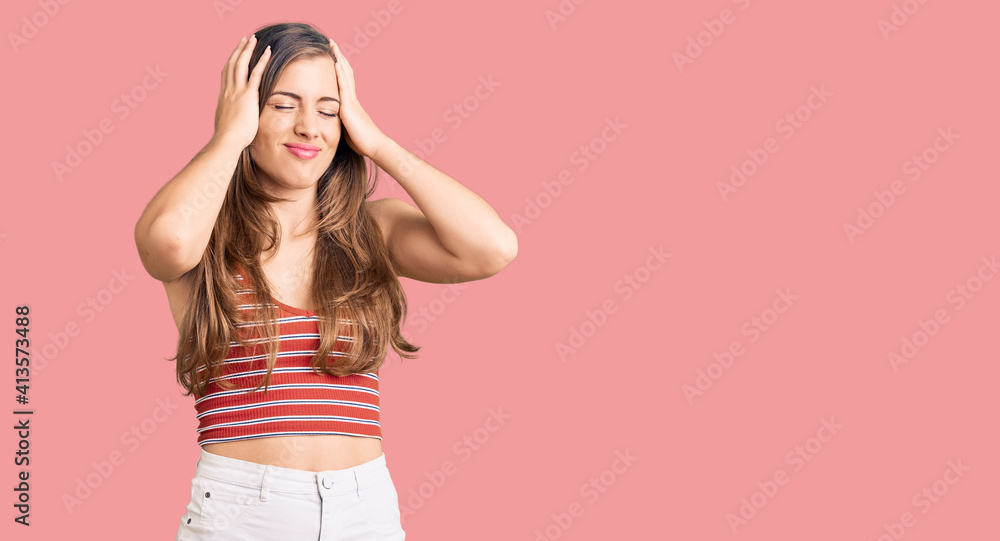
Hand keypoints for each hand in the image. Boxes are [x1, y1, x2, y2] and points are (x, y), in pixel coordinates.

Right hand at [212, 34, 271, 149]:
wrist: (226, 141)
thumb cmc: (228, 139)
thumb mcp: (228, 124)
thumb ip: (232, 118)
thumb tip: (233, 121)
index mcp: (224, 97)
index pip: (227, 74)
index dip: (231, 62)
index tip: (236, 54)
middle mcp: (228, 90)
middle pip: (232, 64)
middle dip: (239, 50)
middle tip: (245, 40)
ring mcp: (236, 91)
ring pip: (241, 64)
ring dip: (248, 50)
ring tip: (254, 39)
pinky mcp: (247, 95)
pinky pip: (255, 74)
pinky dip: (261, 61)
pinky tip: (268, 52)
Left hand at [329, 39, 386, 158]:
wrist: (374, 146)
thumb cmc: (362, 141)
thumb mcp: (348, 129)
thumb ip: (342, 121)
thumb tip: (334, 121)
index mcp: (351, 104)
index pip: (345, 81)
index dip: (340, 67)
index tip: (334, 56)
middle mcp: (352, 99)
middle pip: (346, 72)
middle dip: (339, 57)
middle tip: (332, 43)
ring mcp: (352, 101)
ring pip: (345, 75)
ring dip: (339, 59)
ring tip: (333, 45)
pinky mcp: (349, 107)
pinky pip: (344, 86)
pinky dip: (340, 73)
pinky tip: (336, 62)